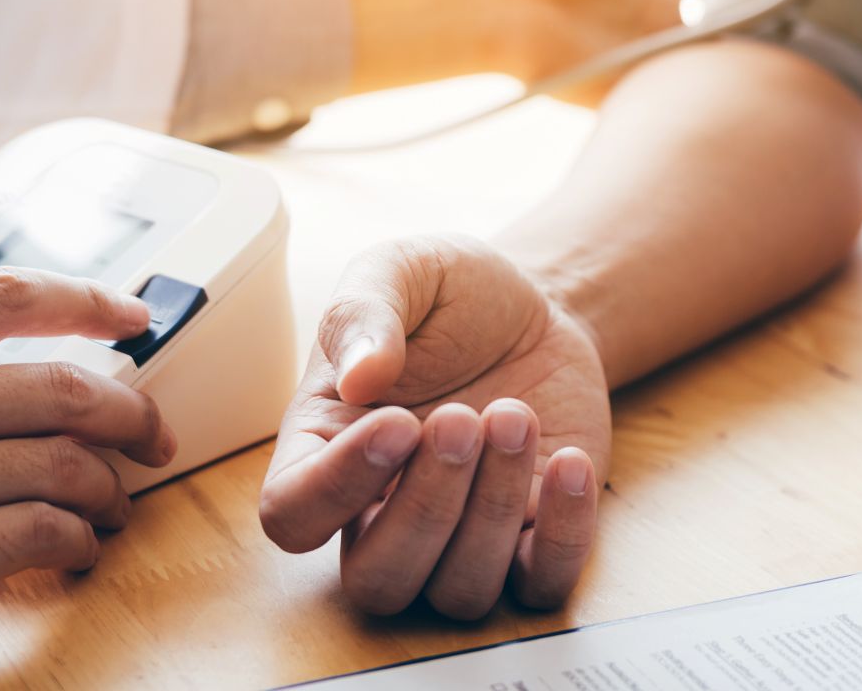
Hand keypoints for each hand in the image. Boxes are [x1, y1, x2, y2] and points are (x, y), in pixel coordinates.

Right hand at [0, 268, 174, 689]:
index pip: (0, 298)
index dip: (86, 299)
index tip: (133, 311)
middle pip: (60, 386)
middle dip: (131, 409)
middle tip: (152, 432)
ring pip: (61, 463)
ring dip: (110, 485)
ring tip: (117, 502)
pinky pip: (33, 536)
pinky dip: (74, 541)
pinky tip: (77, 549)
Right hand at [259, 235, 609, 618]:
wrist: (535, 309)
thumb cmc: (449, 296)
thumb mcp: (400, 271)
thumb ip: (363, 312)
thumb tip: (358, 377)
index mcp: (323, 448)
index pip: (292, 516)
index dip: (336, 488)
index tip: (398, 420)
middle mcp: (380, 510)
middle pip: (377, 580)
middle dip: (426, 507)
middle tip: (463, 418)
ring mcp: (457, 537)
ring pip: (458, 591)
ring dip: (492, 508)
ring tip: (514, 415)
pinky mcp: (531, 539)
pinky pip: (541, 585)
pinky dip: (564, 534)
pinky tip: (569, 461)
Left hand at [347, 0, 808, 99]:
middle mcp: (661, 19)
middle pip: (734, 34)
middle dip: (774, 38)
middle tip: (829, 40)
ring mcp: (644, 61)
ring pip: (713, 75)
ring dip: (748, 75)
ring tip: (807, 76)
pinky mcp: (624, 99)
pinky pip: (678, 107)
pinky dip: (709, 106)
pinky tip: (755, 107)